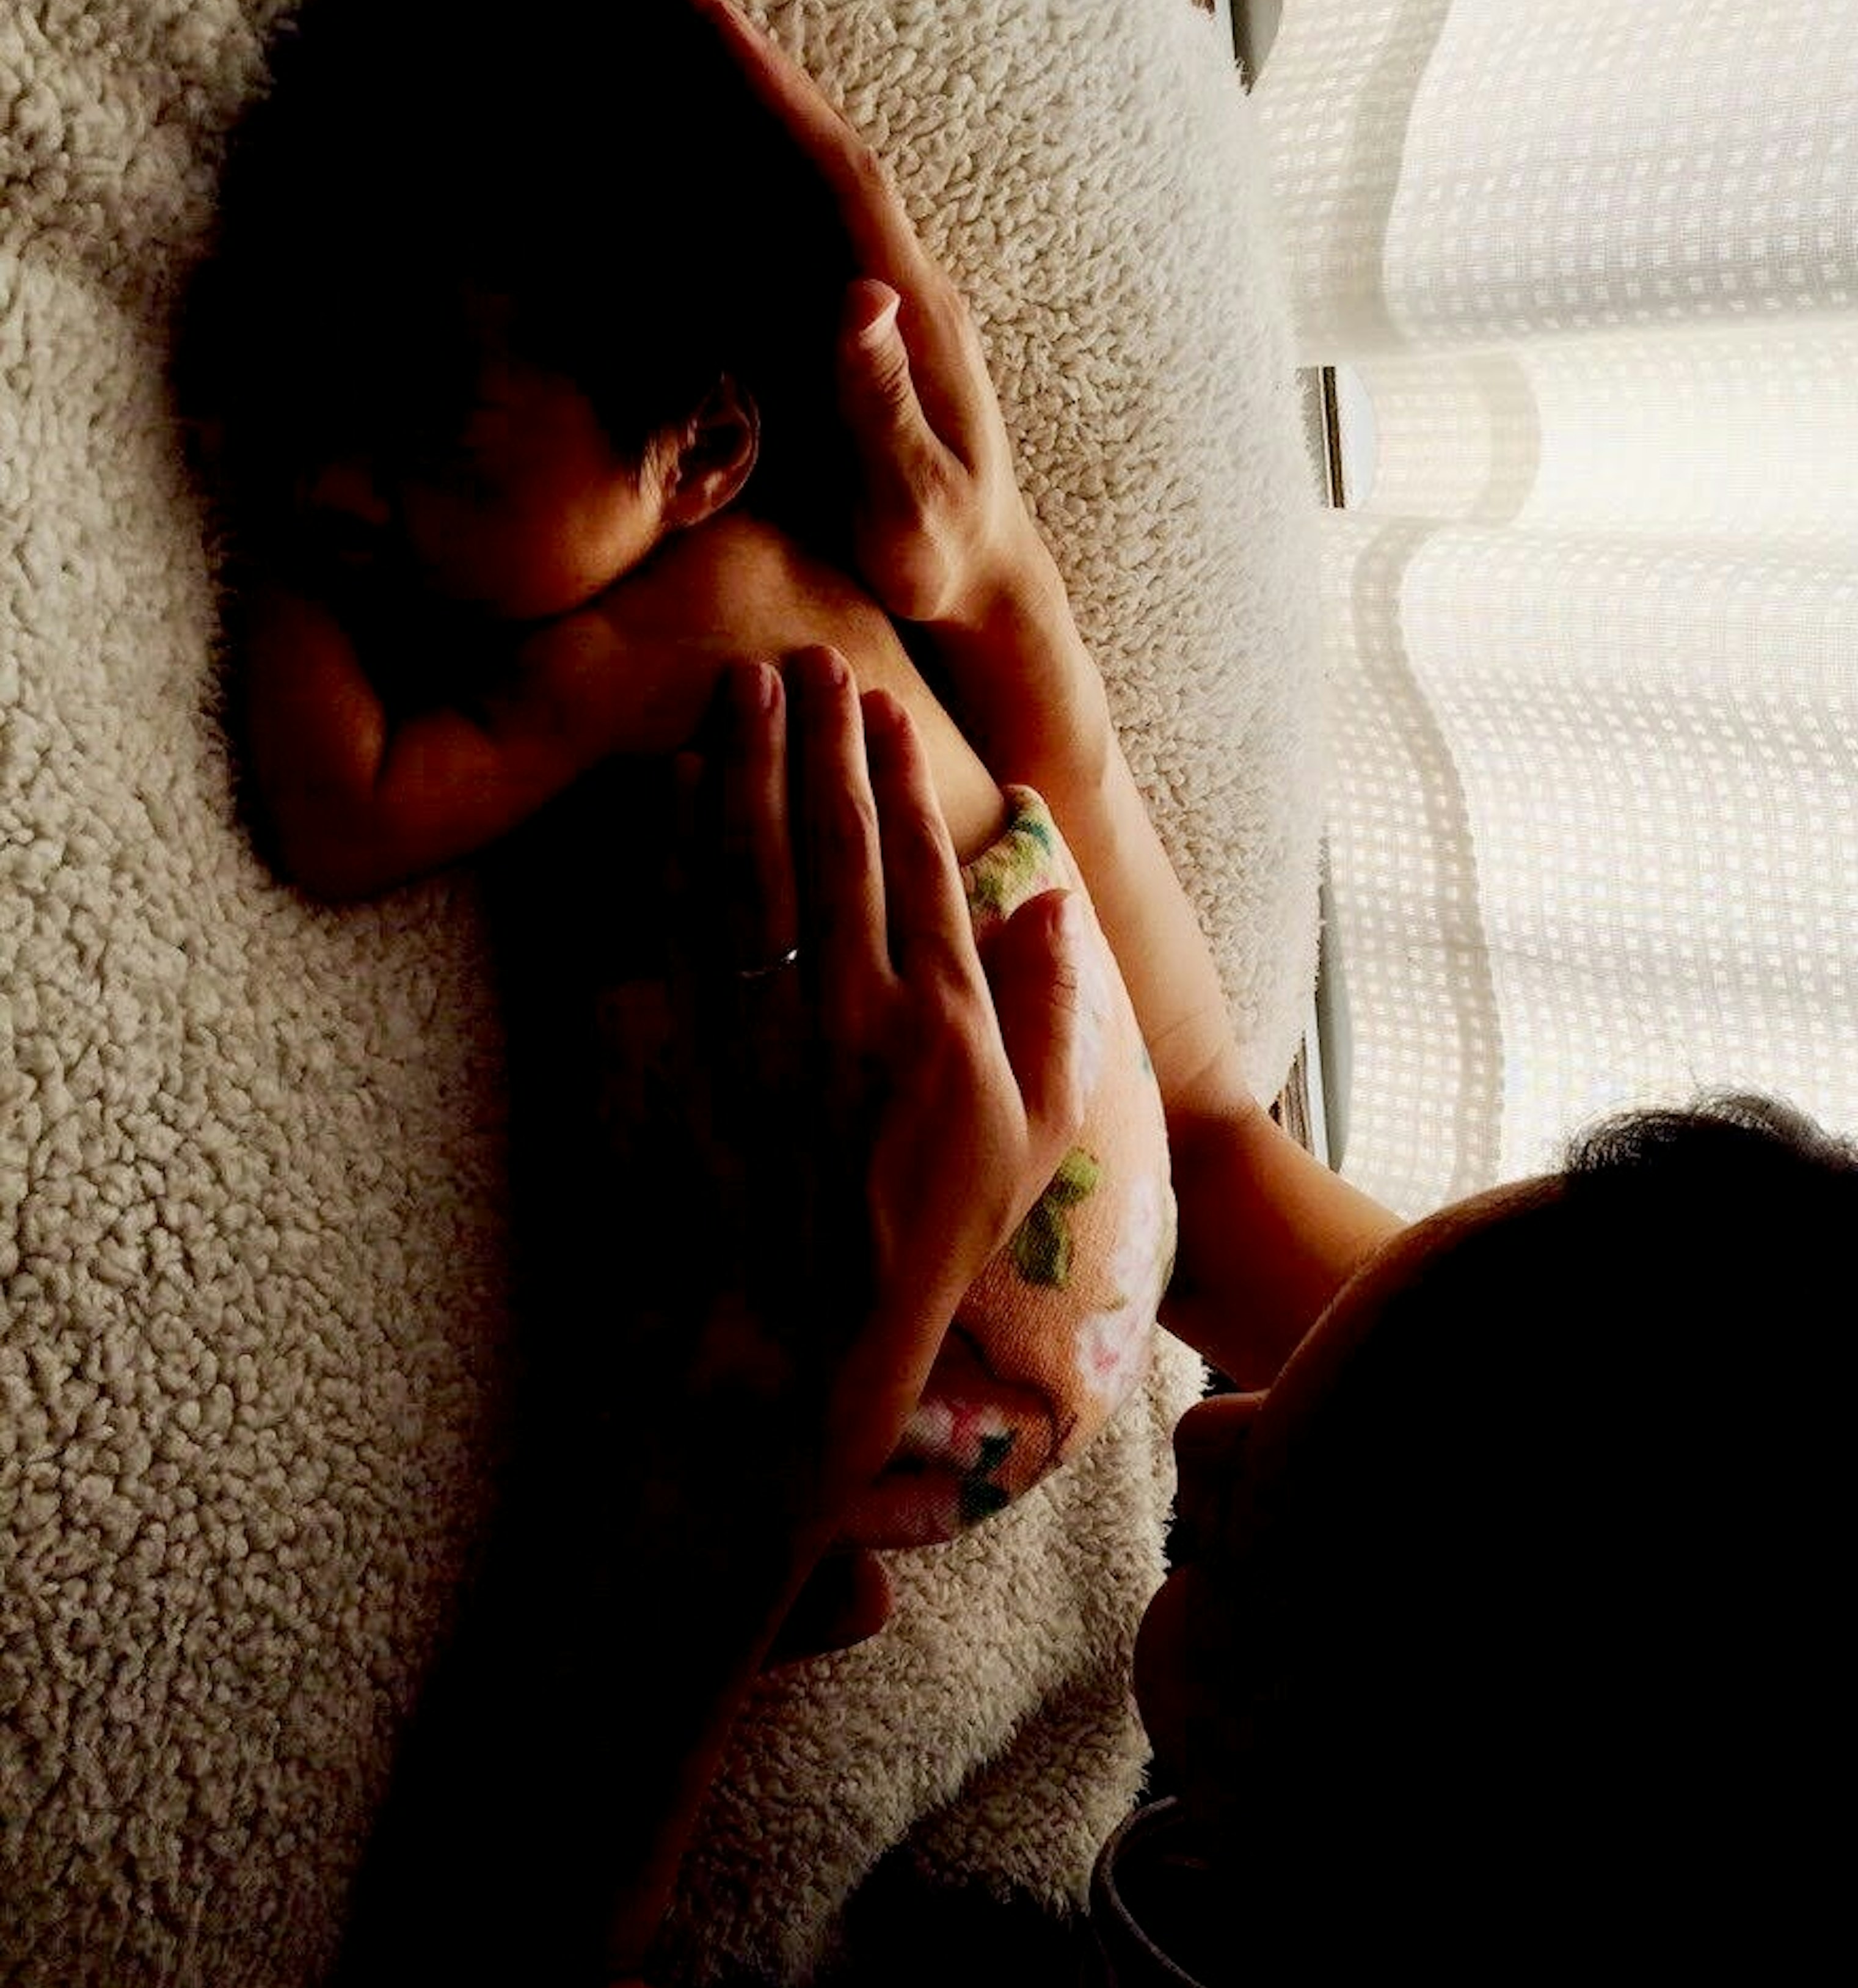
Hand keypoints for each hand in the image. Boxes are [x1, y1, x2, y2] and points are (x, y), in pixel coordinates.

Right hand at [658, 0, 1081, 661]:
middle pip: (822, 144)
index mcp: (913, 309)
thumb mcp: (912, 501)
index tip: (704, 7)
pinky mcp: (863, 331)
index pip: (836, 168)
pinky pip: (804, 228)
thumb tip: (858, 295)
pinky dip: (755, 170)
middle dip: (749, 59)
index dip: (772, 84)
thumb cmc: (941, 558)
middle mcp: (903, 286)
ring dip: (750, 102)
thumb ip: (885, 405)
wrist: (982, 588)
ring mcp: (885, 304)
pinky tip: (707, 144)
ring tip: (673, 29)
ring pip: (813, 175)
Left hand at [679, 649, 1084, 1535]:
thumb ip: (1050, 1013)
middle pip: (836, 845)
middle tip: (804, 655)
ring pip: (757, 870)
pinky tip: (677, 787)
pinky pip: (690, 932)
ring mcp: (773, 1035)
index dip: (898, 778)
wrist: (811, 1332)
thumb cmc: (932, 1237)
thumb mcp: (1032, 1138)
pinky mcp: (701, 1058)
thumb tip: (1045, 899)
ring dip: (748, 768)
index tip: (880, 707)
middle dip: (819, 740)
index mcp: (949, 1029)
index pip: (920, 870)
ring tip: (739, 687)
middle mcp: (860, 1017)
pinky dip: (681, 851)